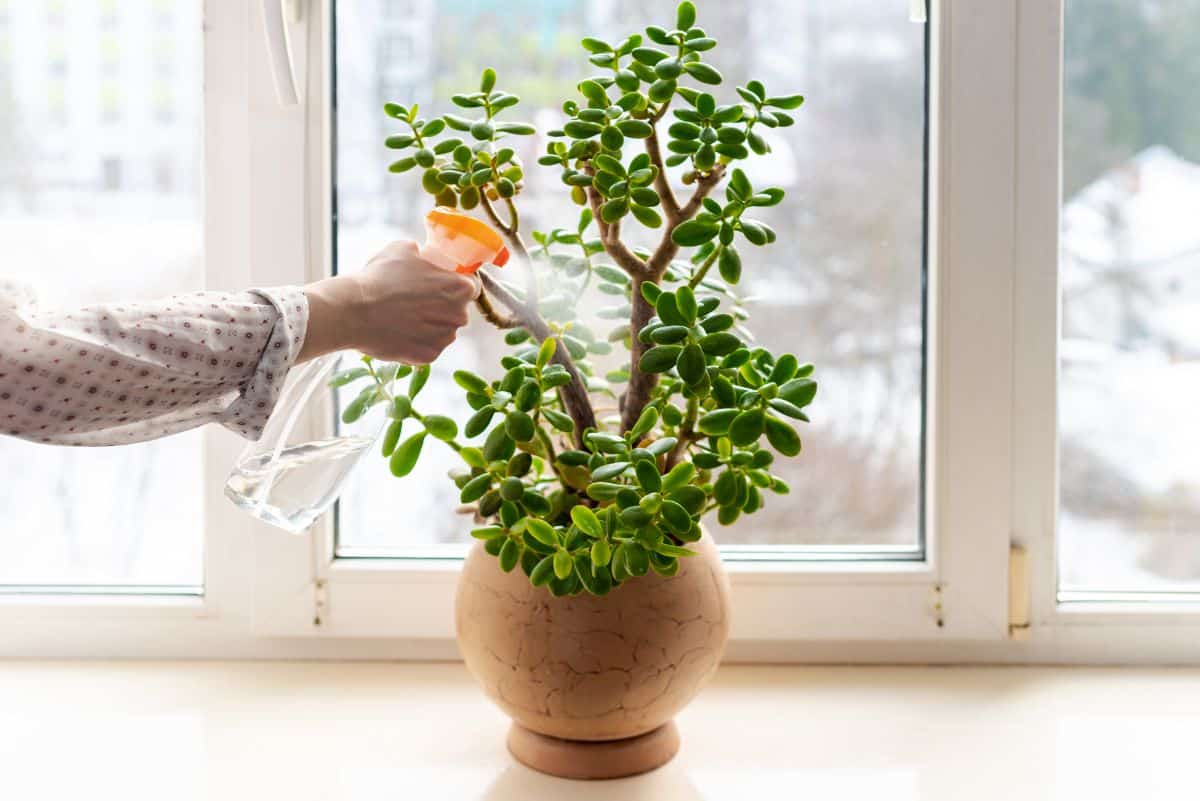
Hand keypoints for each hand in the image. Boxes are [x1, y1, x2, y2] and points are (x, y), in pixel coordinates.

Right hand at [299, 240, 477, 363]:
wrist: (354, 311)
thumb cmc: (380, 278)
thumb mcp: (403, 249)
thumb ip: (423, 254)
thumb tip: (422, 255)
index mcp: (460, 288)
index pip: (470, 286)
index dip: (455, 283)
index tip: (441, 284)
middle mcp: (459, 316)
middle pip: (457, 310)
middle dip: (441, 306)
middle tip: (415, 300)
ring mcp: (444, 339)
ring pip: (443, 330)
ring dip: (429, 325)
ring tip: (403, 317)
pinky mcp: (428, 357)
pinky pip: (427, 347)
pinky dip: (416, 341)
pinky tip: (398, 332)